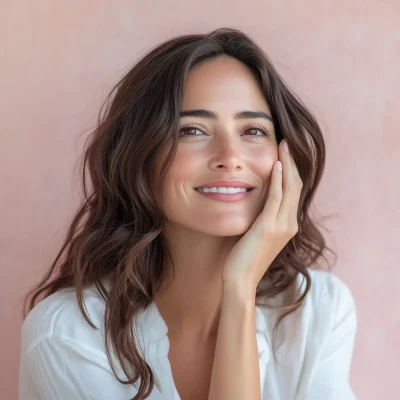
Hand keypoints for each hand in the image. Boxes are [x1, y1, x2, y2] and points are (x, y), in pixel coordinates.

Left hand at [221, 139, 302, 293]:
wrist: (240, 280)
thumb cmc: (244, 258)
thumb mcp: (257, 234)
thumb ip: (262, 217)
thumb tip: (256, 201)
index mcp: (288, 225)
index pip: (294, 191)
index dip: (292, 171)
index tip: (285, 154)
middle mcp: (290, 224)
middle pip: (296, 185)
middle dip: (292, 162)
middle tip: (286, 143)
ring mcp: (282, 226)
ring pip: (289, 187)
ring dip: (287, 164)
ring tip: (283, 145)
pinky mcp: (269, 226)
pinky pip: (276, 197)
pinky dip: (278, 179)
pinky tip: (275, 165)